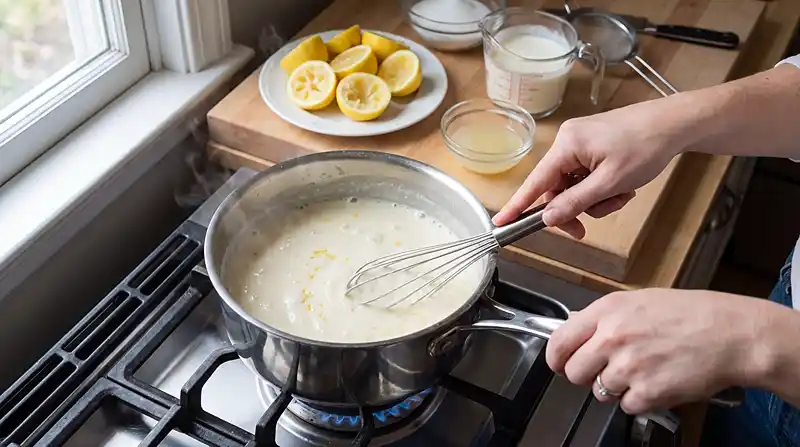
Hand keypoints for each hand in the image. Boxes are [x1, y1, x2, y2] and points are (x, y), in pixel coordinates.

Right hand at [493, 100, 685, 238]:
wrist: (675, 124)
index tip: (500, 222)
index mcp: (567, 145)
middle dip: (574, 209)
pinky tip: (622, 187)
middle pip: (556, 189)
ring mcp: (580, 143)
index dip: (517, 205)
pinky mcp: (592, 146)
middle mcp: (568, 142)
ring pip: (573, 187)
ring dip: (594, 200)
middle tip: (585, 230)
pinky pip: (585, 177)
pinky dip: (601, 189)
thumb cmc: (646, 146)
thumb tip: (548, 218)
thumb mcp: (610, 182)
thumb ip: (576, 202)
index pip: (534, 182)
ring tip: (621, 195)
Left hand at [547, 288, 771, 413]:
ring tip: (643, 371)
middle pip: (574, 372)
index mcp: (607, 311)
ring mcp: (629, 367)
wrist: (731, 334)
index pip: (559, 341)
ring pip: (600, 392)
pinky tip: (657, 382)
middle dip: (587, 375)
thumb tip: (576, 327)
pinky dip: (640, 400)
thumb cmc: (691, 314)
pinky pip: (628, 406)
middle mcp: (612, 338)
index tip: (561, 364)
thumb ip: (605, 316)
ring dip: (617, 387)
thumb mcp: (639, 300)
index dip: (557, 358)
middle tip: (607, 370)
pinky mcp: (648, 392)